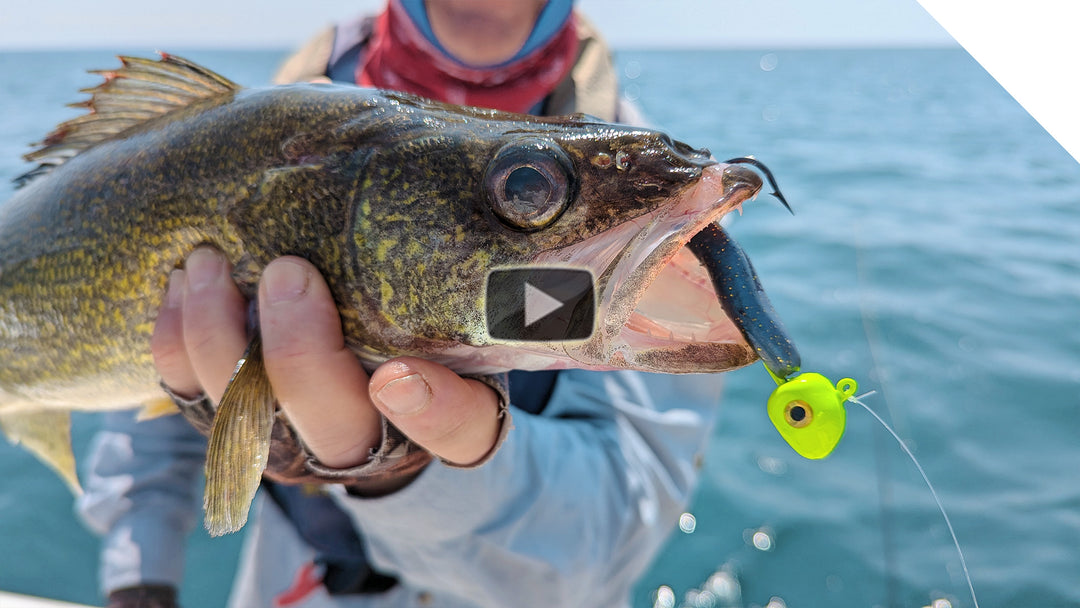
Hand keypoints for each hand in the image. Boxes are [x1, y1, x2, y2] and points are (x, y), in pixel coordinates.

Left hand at [151, 247, 502, 470]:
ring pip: (244, 410)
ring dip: (218, 336)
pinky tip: (181, 283)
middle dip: (300, 352)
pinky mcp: (233, 416)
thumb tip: (481, 209)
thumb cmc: (432, 334)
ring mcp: (293, 435)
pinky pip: (186, 391)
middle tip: (290, 272)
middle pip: (329, 422)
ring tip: (210, 262)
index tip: (401, 376)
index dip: (428, 409)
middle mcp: (365, 442)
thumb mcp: (472, 317)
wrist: (376, 379)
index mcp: (445, 420)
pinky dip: (174, 339)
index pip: (455, 429)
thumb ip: (486, 288)